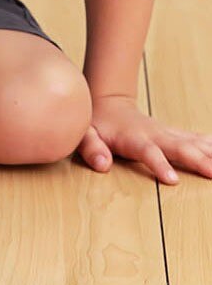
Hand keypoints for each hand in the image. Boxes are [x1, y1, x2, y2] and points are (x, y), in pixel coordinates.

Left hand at [78, 95, 211, 183]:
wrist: (109, 104)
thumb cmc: (96, 123)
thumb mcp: (86, 135)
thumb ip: (91, 149)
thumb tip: (102, 166)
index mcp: (134, 139)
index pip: (149, 153)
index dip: (160, 165)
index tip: (172, 180)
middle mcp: (155, 134)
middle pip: (180, 147)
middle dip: (199, 160)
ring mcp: (167, 133)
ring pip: (194, 142)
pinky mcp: (174, 133)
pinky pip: (198, 139)